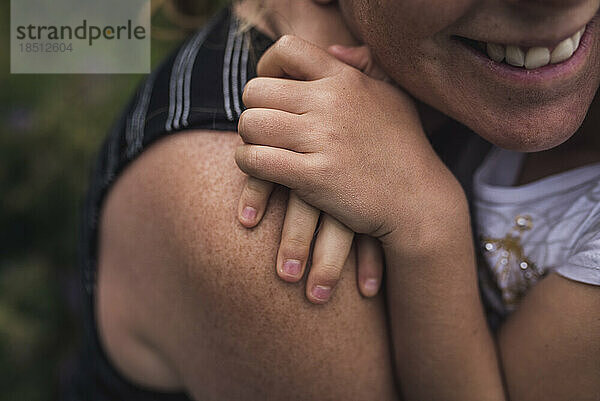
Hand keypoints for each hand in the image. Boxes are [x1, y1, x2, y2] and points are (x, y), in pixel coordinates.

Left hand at [236, 35, 462, 253]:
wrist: (418, 200)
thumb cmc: (404, 148)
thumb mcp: (393, 97)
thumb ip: (365, 66)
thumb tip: (335, 50)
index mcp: (345, 79)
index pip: (287, 49)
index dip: (268, 66)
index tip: (274, 92)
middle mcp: (331, 103)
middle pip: (257, 90)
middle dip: (254, 109)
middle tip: (267, 128)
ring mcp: (322, 139)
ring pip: (251, 124)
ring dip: (250, 138)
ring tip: (263, 148)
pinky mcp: (313, 176)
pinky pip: (255, 159)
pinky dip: (249, 163)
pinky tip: (261, 168)